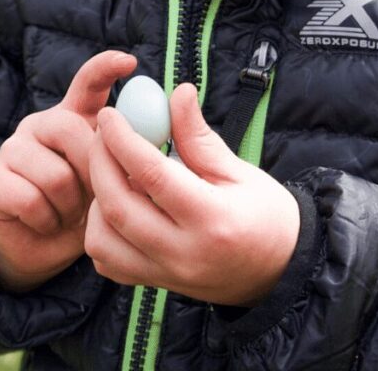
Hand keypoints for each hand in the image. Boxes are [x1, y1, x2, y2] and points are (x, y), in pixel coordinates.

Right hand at [0, 50, 137, 291]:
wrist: (44, 247)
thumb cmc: (88, 208)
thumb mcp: (112, 180)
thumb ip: (125, 155)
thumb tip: (156, 137)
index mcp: (74, 118)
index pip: (88, 82)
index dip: (106, 68)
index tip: (129, 61)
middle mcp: (41, 124)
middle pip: (72, 131)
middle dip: (92, 172)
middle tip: (94, 196)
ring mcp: (13, 149)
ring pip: (55, 175)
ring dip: (70, 206)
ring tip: (68, 212)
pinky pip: (31, 200)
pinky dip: (47, 221)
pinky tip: (47, 223)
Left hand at [85, 83, 299, 305]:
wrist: (280, 270)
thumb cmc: (266, 215)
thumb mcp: (239, 170)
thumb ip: (199, 136)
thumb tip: (178, 92)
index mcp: (212, 219)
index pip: (152, 174)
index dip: (123, 139)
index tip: (110, 114)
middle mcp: (184, 252)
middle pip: (118, 206)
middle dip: (100, 163)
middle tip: (102, 134)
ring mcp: (166, 274)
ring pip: (103, 240)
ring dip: (98, 200)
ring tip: (114, 174)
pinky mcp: (156, 284)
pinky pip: (109, 262)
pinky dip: (102, 231)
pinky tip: (119, 207)